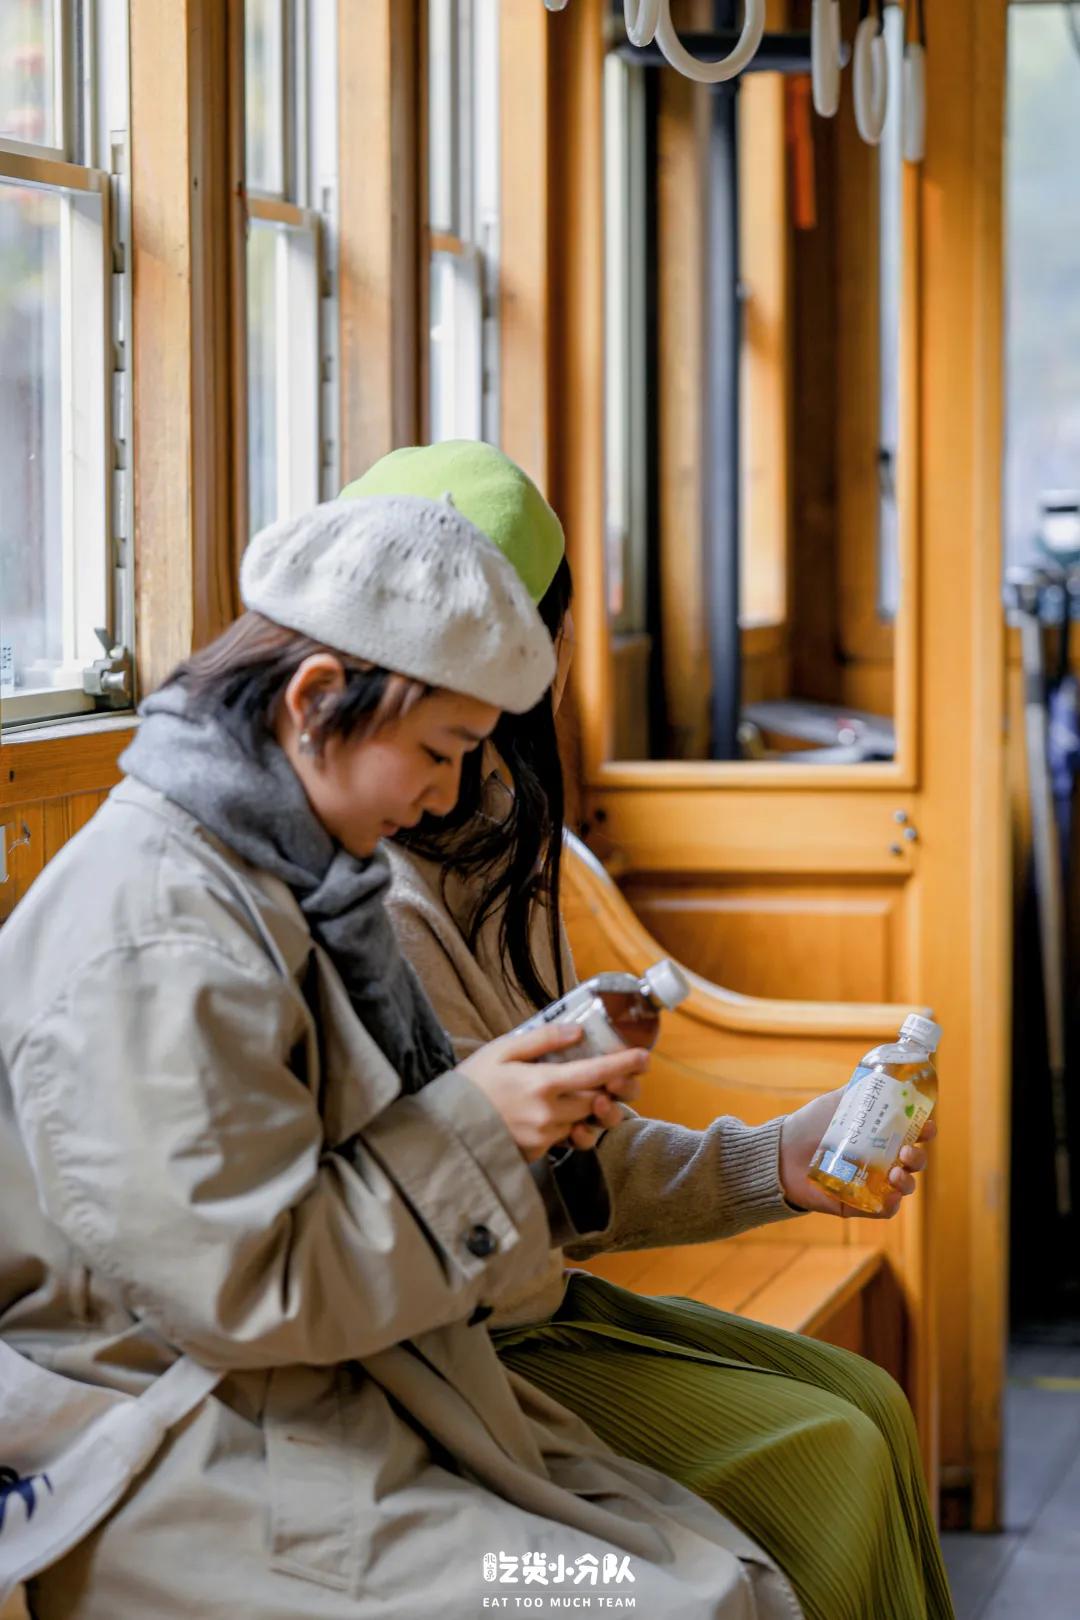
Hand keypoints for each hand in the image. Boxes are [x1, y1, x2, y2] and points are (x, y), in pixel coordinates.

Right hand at [459, 1024, 645, 1162]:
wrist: (445, 1128)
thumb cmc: (472, 1083)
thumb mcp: (502, 1049)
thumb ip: (543, 1039)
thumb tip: (578, 1031)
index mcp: (542, 1083)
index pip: (595, 1072)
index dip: (624, 1064)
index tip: (645, 1056)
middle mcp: (549, 1113)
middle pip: (599, 1100)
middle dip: (614, 1088)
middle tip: (620, 1076)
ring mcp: (545, 1136)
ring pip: (586, 1121)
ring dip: (593, 1107)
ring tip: (590, 1094)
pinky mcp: (539, 1152)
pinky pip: (568, 1138)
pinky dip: (571, 1125)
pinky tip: (561, 1113)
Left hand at [778, 1086, 936, 1218]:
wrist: (781, 1152)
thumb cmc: (808, 1125)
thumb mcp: (836, 1103)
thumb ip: (858, 1092)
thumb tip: (882, 1073)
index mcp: (878, 1135)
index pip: (911, 1134)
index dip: (924, 1130)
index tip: (926, 1125)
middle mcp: (879, 1160)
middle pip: (913, 1161)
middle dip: (918, 1157)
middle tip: (905, 1150)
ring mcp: (870, 1183)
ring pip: (904, 1186)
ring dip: (907, 1181)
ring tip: (895, 1172)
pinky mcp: (858, 1204)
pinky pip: (884, 1210)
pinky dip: (892, 1204)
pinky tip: (890, 1194)